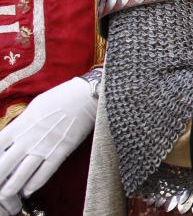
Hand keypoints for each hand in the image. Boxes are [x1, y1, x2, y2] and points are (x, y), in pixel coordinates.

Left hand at [0, 78, 96, 214]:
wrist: (85, 96)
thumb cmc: (59, 97)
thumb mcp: (34, 107)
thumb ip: (22, 124)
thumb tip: (14, 136)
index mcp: (20, 125)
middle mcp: (28, 138)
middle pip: (4, 164)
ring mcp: (45, 146)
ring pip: (22, 173)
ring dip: (12, 187)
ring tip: (6, 195)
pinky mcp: (61, 151)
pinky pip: (45, 172)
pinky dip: (35, 184)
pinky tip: (28, 191)